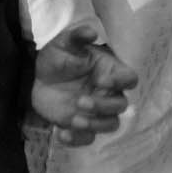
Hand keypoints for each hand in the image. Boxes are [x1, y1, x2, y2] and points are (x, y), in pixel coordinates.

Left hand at [32, 23, 138, 146]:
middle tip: (80, 101)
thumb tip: (90, 32)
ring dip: (95, 125)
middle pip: (121, 105)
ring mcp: (96, 112)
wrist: (41, 78)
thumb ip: (77, 36)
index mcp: (111, 72)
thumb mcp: (64, 43)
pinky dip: (77, 139)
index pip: (130, 79)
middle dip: (103, 106)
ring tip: (73, 120)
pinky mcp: (81, 126)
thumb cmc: (59, 57)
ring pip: (111, 124)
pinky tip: (61, 134)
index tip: (101, 80)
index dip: (121, 82)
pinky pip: (87, 138)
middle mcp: (108, 93)